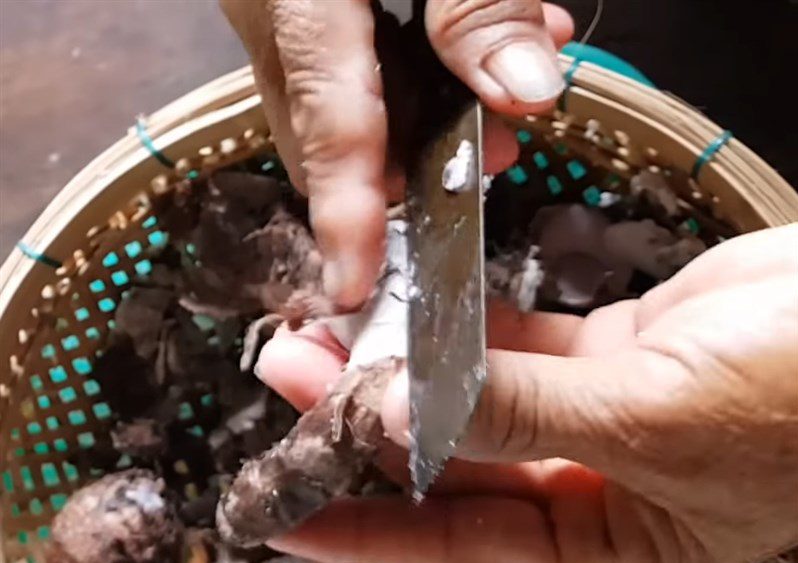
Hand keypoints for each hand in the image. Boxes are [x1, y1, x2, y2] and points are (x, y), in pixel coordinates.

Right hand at [221, 0, 571, 308]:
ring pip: (342, 109)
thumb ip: (481, 3)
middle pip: (331, 136)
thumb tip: (526, 94)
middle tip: (497, 149)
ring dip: (427, 116)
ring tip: (504, 86)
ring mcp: (271, 11)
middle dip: (414, 167)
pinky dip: (411, 75)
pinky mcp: (292, 5)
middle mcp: (266, 12)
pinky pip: (345, 67)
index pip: (327, 126)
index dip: (347, 218)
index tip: (354, 294)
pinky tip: (473, 43)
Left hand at [256, 224, 797, 562]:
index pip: (456, 551)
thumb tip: (401, 411)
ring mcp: (591, 418)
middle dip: (366, 425)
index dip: (364, 531)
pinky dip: (462, 327)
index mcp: (602, 551)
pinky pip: (512, 346)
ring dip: (405, 368)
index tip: (285, 515)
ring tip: (325, 335)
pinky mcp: (603, 354)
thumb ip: (521, 413)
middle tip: (289, 379)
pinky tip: (410, 306)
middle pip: (451, 465)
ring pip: (473, 400)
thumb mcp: (652, 420)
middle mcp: (587, 491)